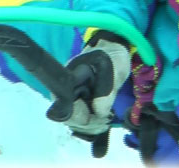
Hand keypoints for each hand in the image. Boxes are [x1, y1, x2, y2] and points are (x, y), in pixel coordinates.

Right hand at [48, 32, 130, 156]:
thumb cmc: (112, 55)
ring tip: (107, 120)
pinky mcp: (79, 103)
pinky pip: (81, 122)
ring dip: (92, 126)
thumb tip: (99, 111)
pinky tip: (103, 123)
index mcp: (68, 77)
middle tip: (106, 120)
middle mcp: (64, 89)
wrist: (113, 51)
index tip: (94, 115)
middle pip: (69, 118)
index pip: (64, 103)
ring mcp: (71, 97)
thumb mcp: (114, 67)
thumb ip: (107, 88)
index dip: (78, 115)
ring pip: (75, 123)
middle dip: (88, 123)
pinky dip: (92, 127)